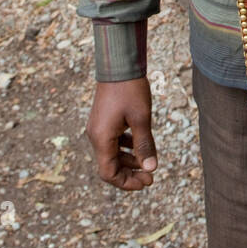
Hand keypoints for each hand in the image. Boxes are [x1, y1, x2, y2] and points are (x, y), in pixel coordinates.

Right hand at [86, 77, 157, 191]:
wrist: (119, 64)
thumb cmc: (130, 90)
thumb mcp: (141, 119)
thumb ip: (144, 145)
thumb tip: (151, 169)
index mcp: (101, 138)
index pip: (109, 173)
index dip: (127, 183)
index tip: (147, 181)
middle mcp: (95, 136)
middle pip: (110, 166)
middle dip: (130, 174)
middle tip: (150, 176)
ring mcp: (98, 128)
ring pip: (112, 153)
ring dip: (128, 161)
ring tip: (147, 162)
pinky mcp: (103, 120)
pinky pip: (112, 141)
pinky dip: (125, 147)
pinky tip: (139, 144)